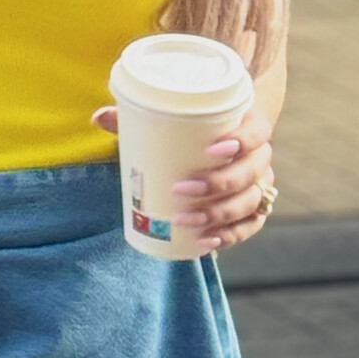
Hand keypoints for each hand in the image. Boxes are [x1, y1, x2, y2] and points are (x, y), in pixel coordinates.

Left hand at [91, 103, 275, 256]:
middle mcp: (261, 156)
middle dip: (218, 184)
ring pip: (249, 202)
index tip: (210, 149)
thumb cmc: (197, 123)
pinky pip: (250, 226)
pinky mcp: (256, 208)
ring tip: (186, 220)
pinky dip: (231, 235)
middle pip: (250, 173)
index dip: (240, 141)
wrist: (226, 136)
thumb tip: (97, 118)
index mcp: (251, 123)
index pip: (256, 132)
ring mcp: (261, 184)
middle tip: (182, 189)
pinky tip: (208, 241)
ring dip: (219, 214)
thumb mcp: (175, 116)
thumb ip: (140, 115)